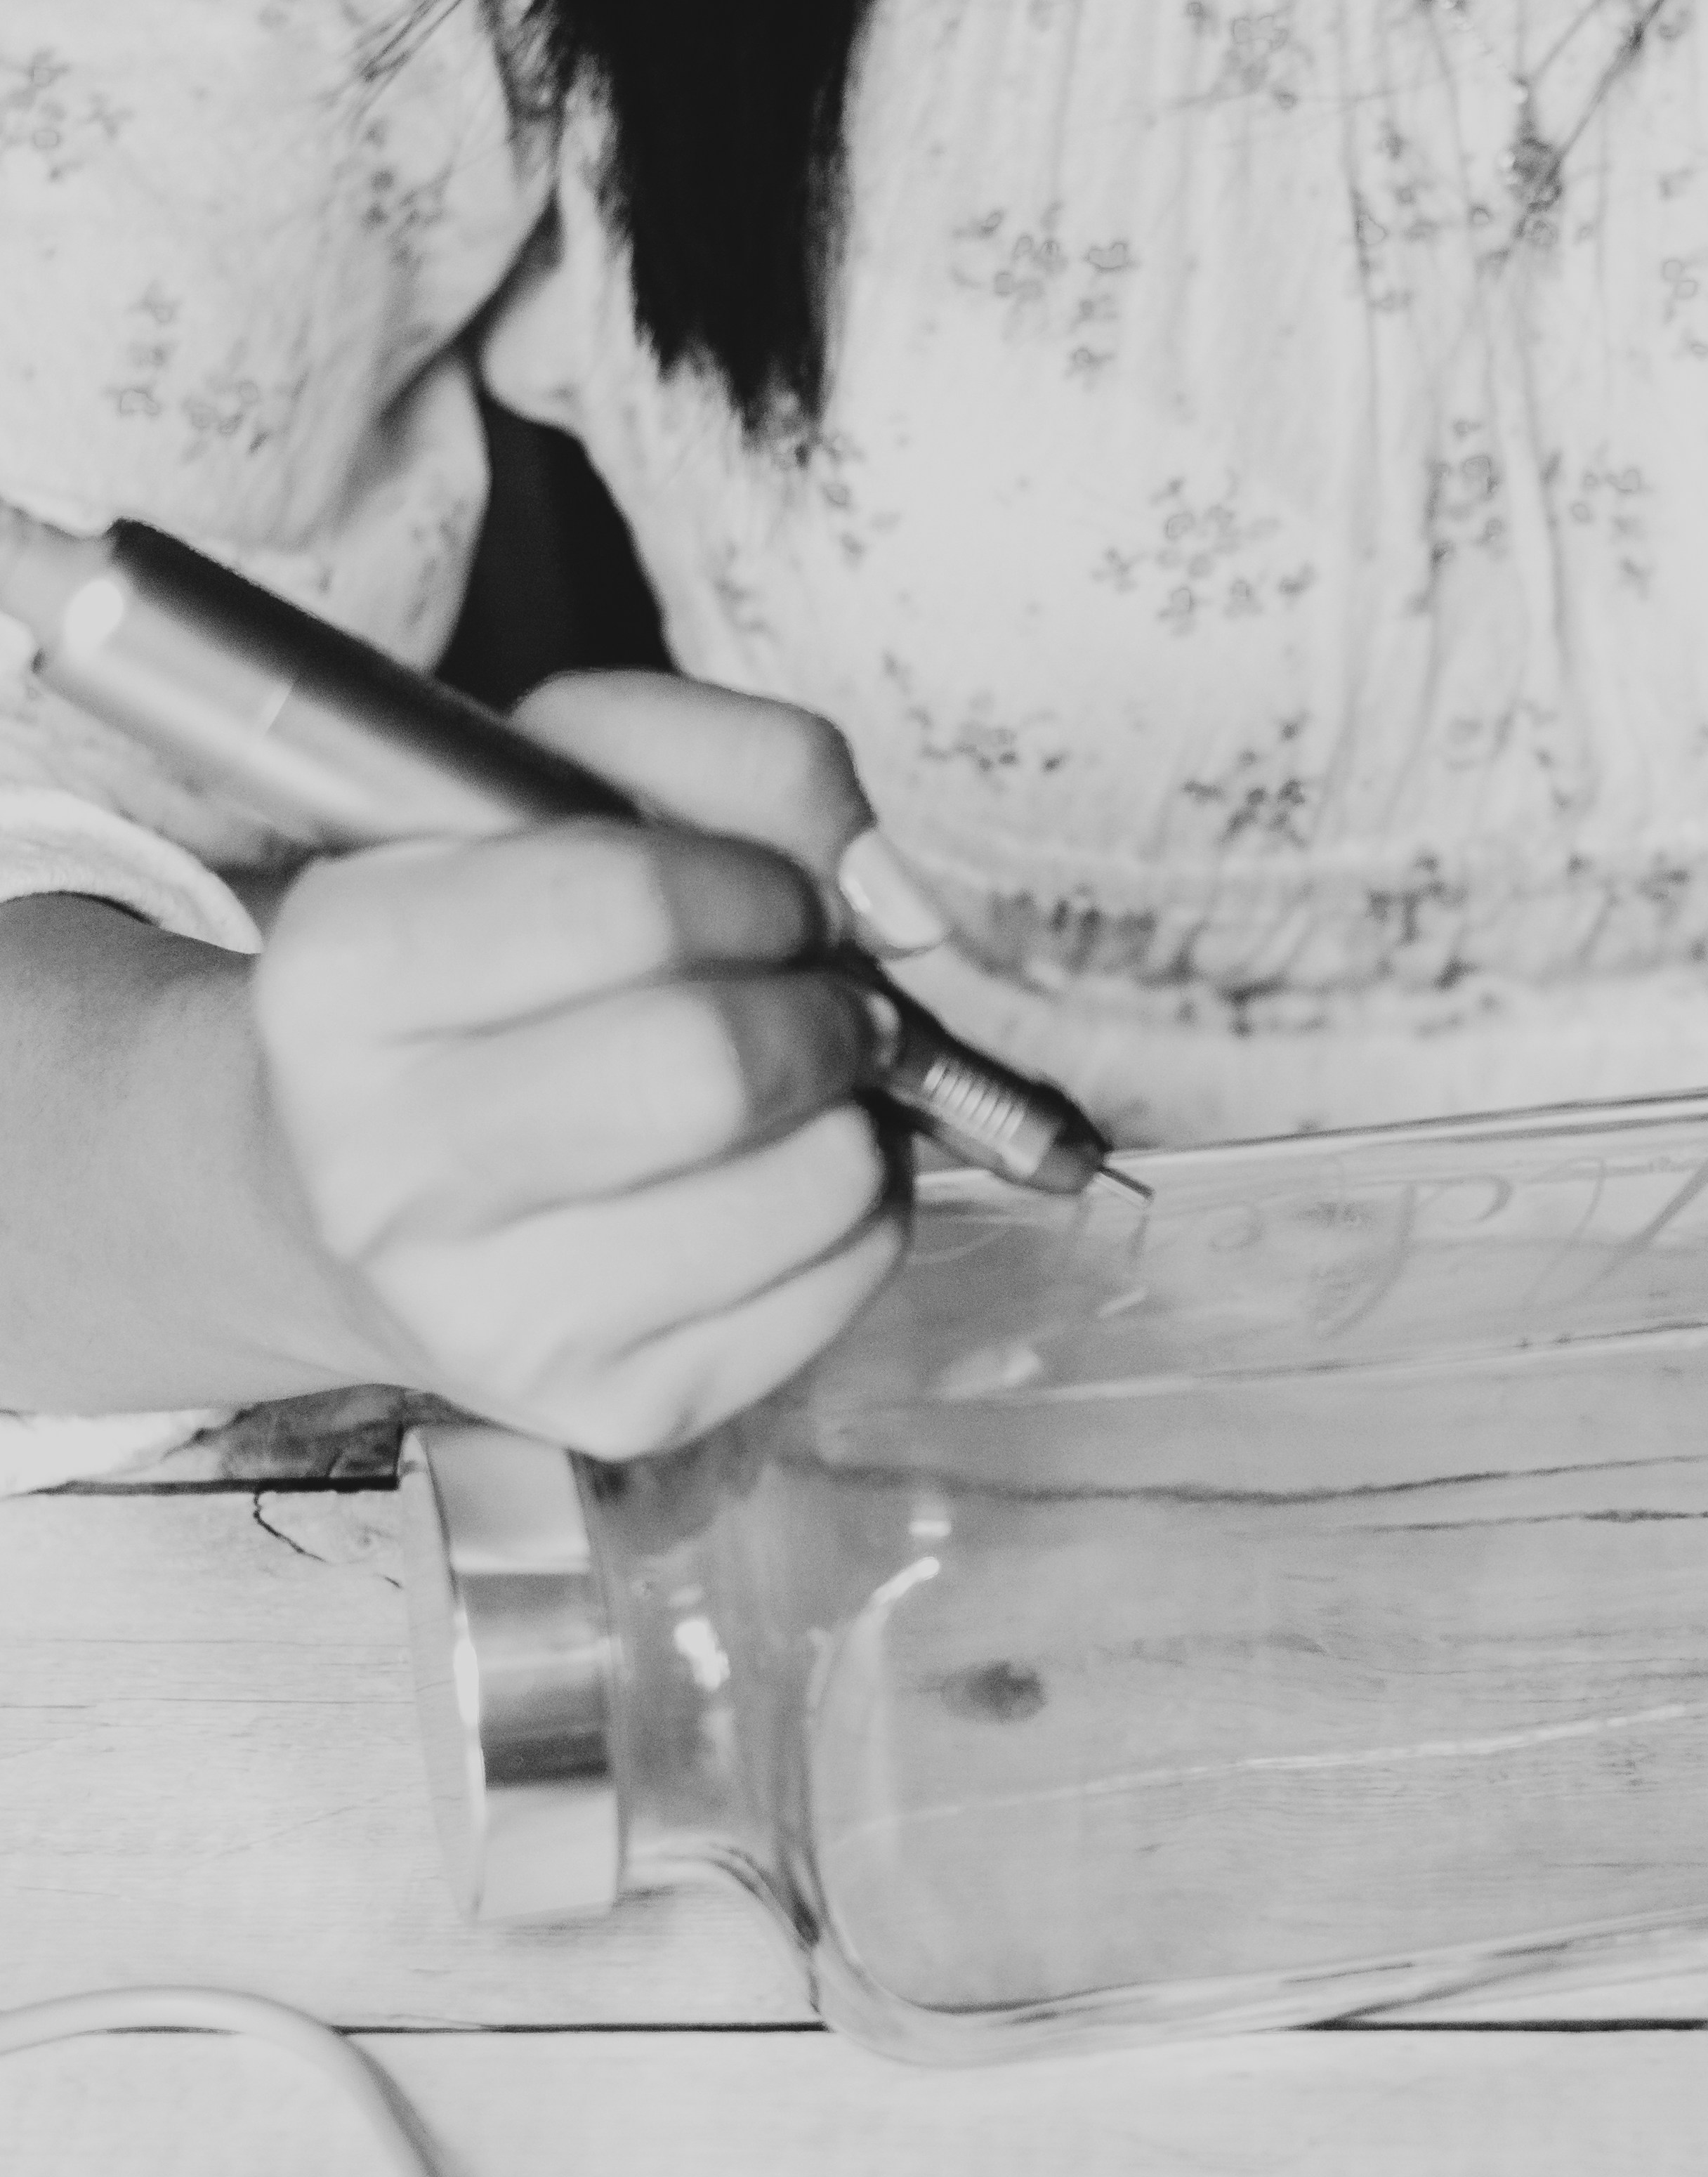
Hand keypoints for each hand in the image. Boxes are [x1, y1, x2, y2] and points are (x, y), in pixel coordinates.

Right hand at [249, 671, 910, 1455]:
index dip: (754, 882)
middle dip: (822, 1007)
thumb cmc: (493, 969)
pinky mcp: (616, 1408)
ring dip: (858, 1110)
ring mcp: (498, 1317)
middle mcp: (388, 1169)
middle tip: (819, 994)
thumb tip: (896, 901)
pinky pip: (844, 1283)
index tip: (768, 898)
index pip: (626, 901)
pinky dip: (866, 1207)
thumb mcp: (567, 792)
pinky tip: (785, 1175)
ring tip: (805, 1086)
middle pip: (712, 1068)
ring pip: (806, 1187)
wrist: (367, 1193)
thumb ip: (746, 768)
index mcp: (343, 978)